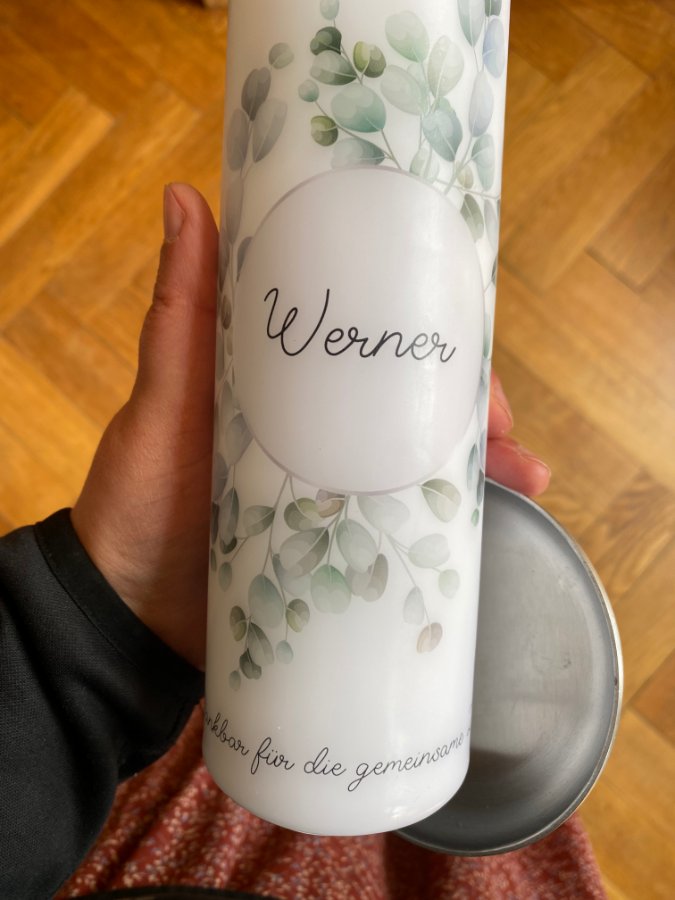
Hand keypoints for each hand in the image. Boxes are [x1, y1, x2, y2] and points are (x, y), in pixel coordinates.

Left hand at [72, 183, 549, 669]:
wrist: (129, 613)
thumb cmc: (139, 496)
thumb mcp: (163, 398)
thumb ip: (181, 313)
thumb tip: (184, 194)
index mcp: (288, 383)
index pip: (372, 342)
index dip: (432, 331)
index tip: (472, 333)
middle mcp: (320, 429)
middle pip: (413, 402)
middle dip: (473, 404)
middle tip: (503, 425)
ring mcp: (336, 490)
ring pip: (424, 462)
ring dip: (484, 464)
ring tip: (527, 475)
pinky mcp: (343, 548)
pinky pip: (409, 529)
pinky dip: (455, 526)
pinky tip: (496, 528)